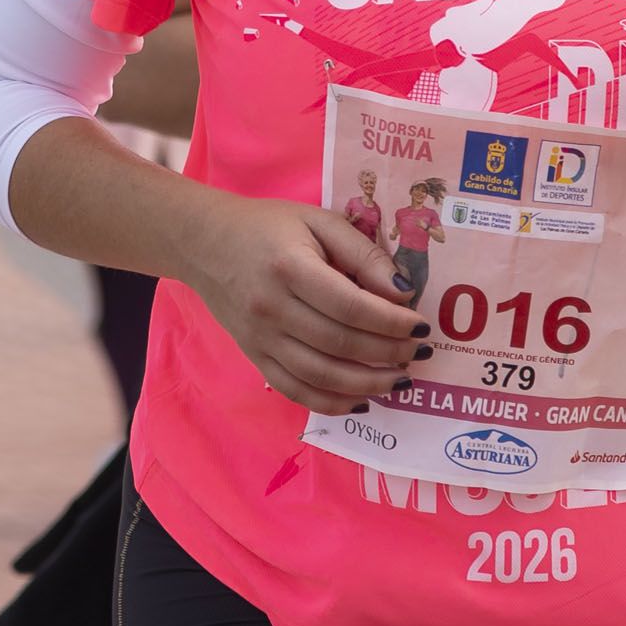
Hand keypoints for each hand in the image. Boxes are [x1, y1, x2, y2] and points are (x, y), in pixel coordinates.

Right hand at [165, 194, 422, 414]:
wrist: (204, 243)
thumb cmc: (268, 226)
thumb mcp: (318, 221)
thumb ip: (362, 254)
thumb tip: (403, 293)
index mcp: (290, 267)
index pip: (350, 306)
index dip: (391, 322)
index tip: (421, 325)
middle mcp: (272, 308)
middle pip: (339, 344)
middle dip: (388, 354)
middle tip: (418, 352)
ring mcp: (260, 338)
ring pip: (320, 375)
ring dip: (367, 384)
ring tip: (400, 380)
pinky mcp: (254, 356)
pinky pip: (295, 390)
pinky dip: (331, 403)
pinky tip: (362, 401)